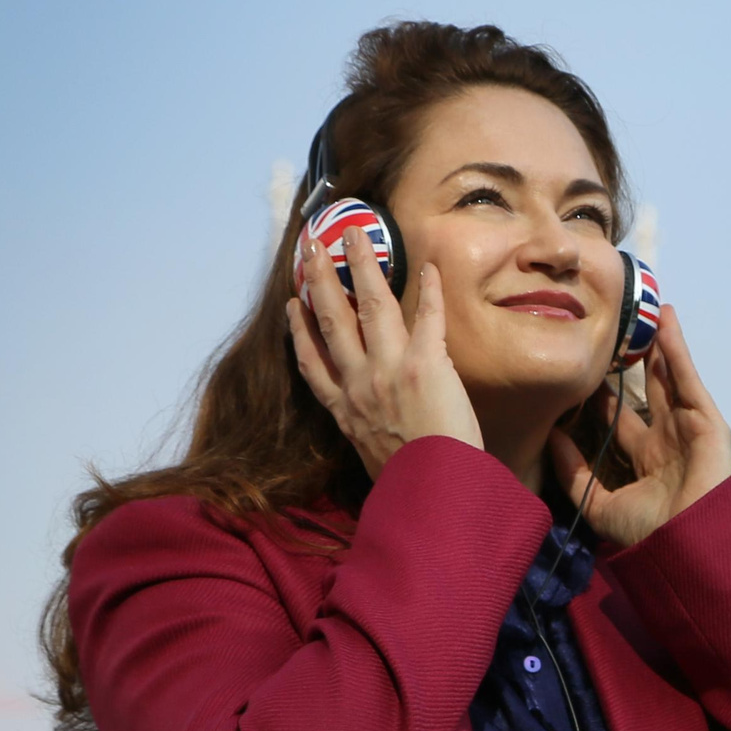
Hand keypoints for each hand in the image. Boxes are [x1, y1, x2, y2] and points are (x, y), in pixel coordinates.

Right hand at [285, 226, 484, 479]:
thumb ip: (366, 431)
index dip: (300, 331)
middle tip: (313, 247)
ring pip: (370, 307)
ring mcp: (390, 371)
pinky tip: (429, 267)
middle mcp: (360, 384)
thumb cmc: (411, 484)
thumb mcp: (371, 459)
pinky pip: (427, 318)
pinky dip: (429, 291)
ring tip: (356, 235)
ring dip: (362, 266)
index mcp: (344, 410)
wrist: (438, 494)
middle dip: (321, 279)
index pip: (312, 363)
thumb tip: (370, 424)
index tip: (292, 307)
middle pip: (332, 320)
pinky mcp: (426, 365)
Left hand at [548, 308, 730, 547]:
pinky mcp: (706, 420)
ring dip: (657, 347)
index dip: (601, 398)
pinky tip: (665, 322)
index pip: (618, 422)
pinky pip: (687, 378)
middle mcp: (666, 442)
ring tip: (641, 315)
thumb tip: (550, 435)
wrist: (687, 543)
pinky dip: (677, 349)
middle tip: (608, 336)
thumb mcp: (597, 504)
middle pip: (645, 393)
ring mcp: (688, 429)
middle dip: (629, 367)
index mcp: (643, 463)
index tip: (580, 373)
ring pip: (668, 379)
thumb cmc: (647, 532)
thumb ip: (573, 471)